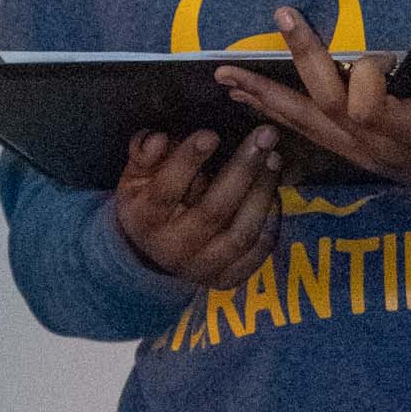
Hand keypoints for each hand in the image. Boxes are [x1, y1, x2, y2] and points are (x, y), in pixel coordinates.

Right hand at [114, 125, 290, 288]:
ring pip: (240, 233)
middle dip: (242, 170)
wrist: (156, 252)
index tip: (212, 134)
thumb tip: (157, 139)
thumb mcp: (136, 176)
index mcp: (144, 219)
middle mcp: (172, 249)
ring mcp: (202, 267)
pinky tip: (274, 191)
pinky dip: (271, 220)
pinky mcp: (227, 277)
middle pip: (212, 211)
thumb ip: (143, 153)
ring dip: (262, 193)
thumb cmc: (151, 198)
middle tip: (265, 136)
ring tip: (274, 159)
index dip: (188, 161)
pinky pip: (257, 250)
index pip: (166, 190)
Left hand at [214, 9, 410, 219]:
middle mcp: (374, 144)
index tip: (391, 56)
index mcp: (409, 130)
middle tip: (275, 21)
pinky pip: (307, 132)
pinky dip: (276, 114)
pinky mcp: (351, 153)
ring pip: (304, 124)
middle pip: (325, 107)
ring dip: (265, 98)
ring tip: (227, 77)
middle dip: (298, 63)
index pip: (369, 104)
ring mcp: (358, 153)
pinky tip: (252, 100)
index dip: (370, 74)